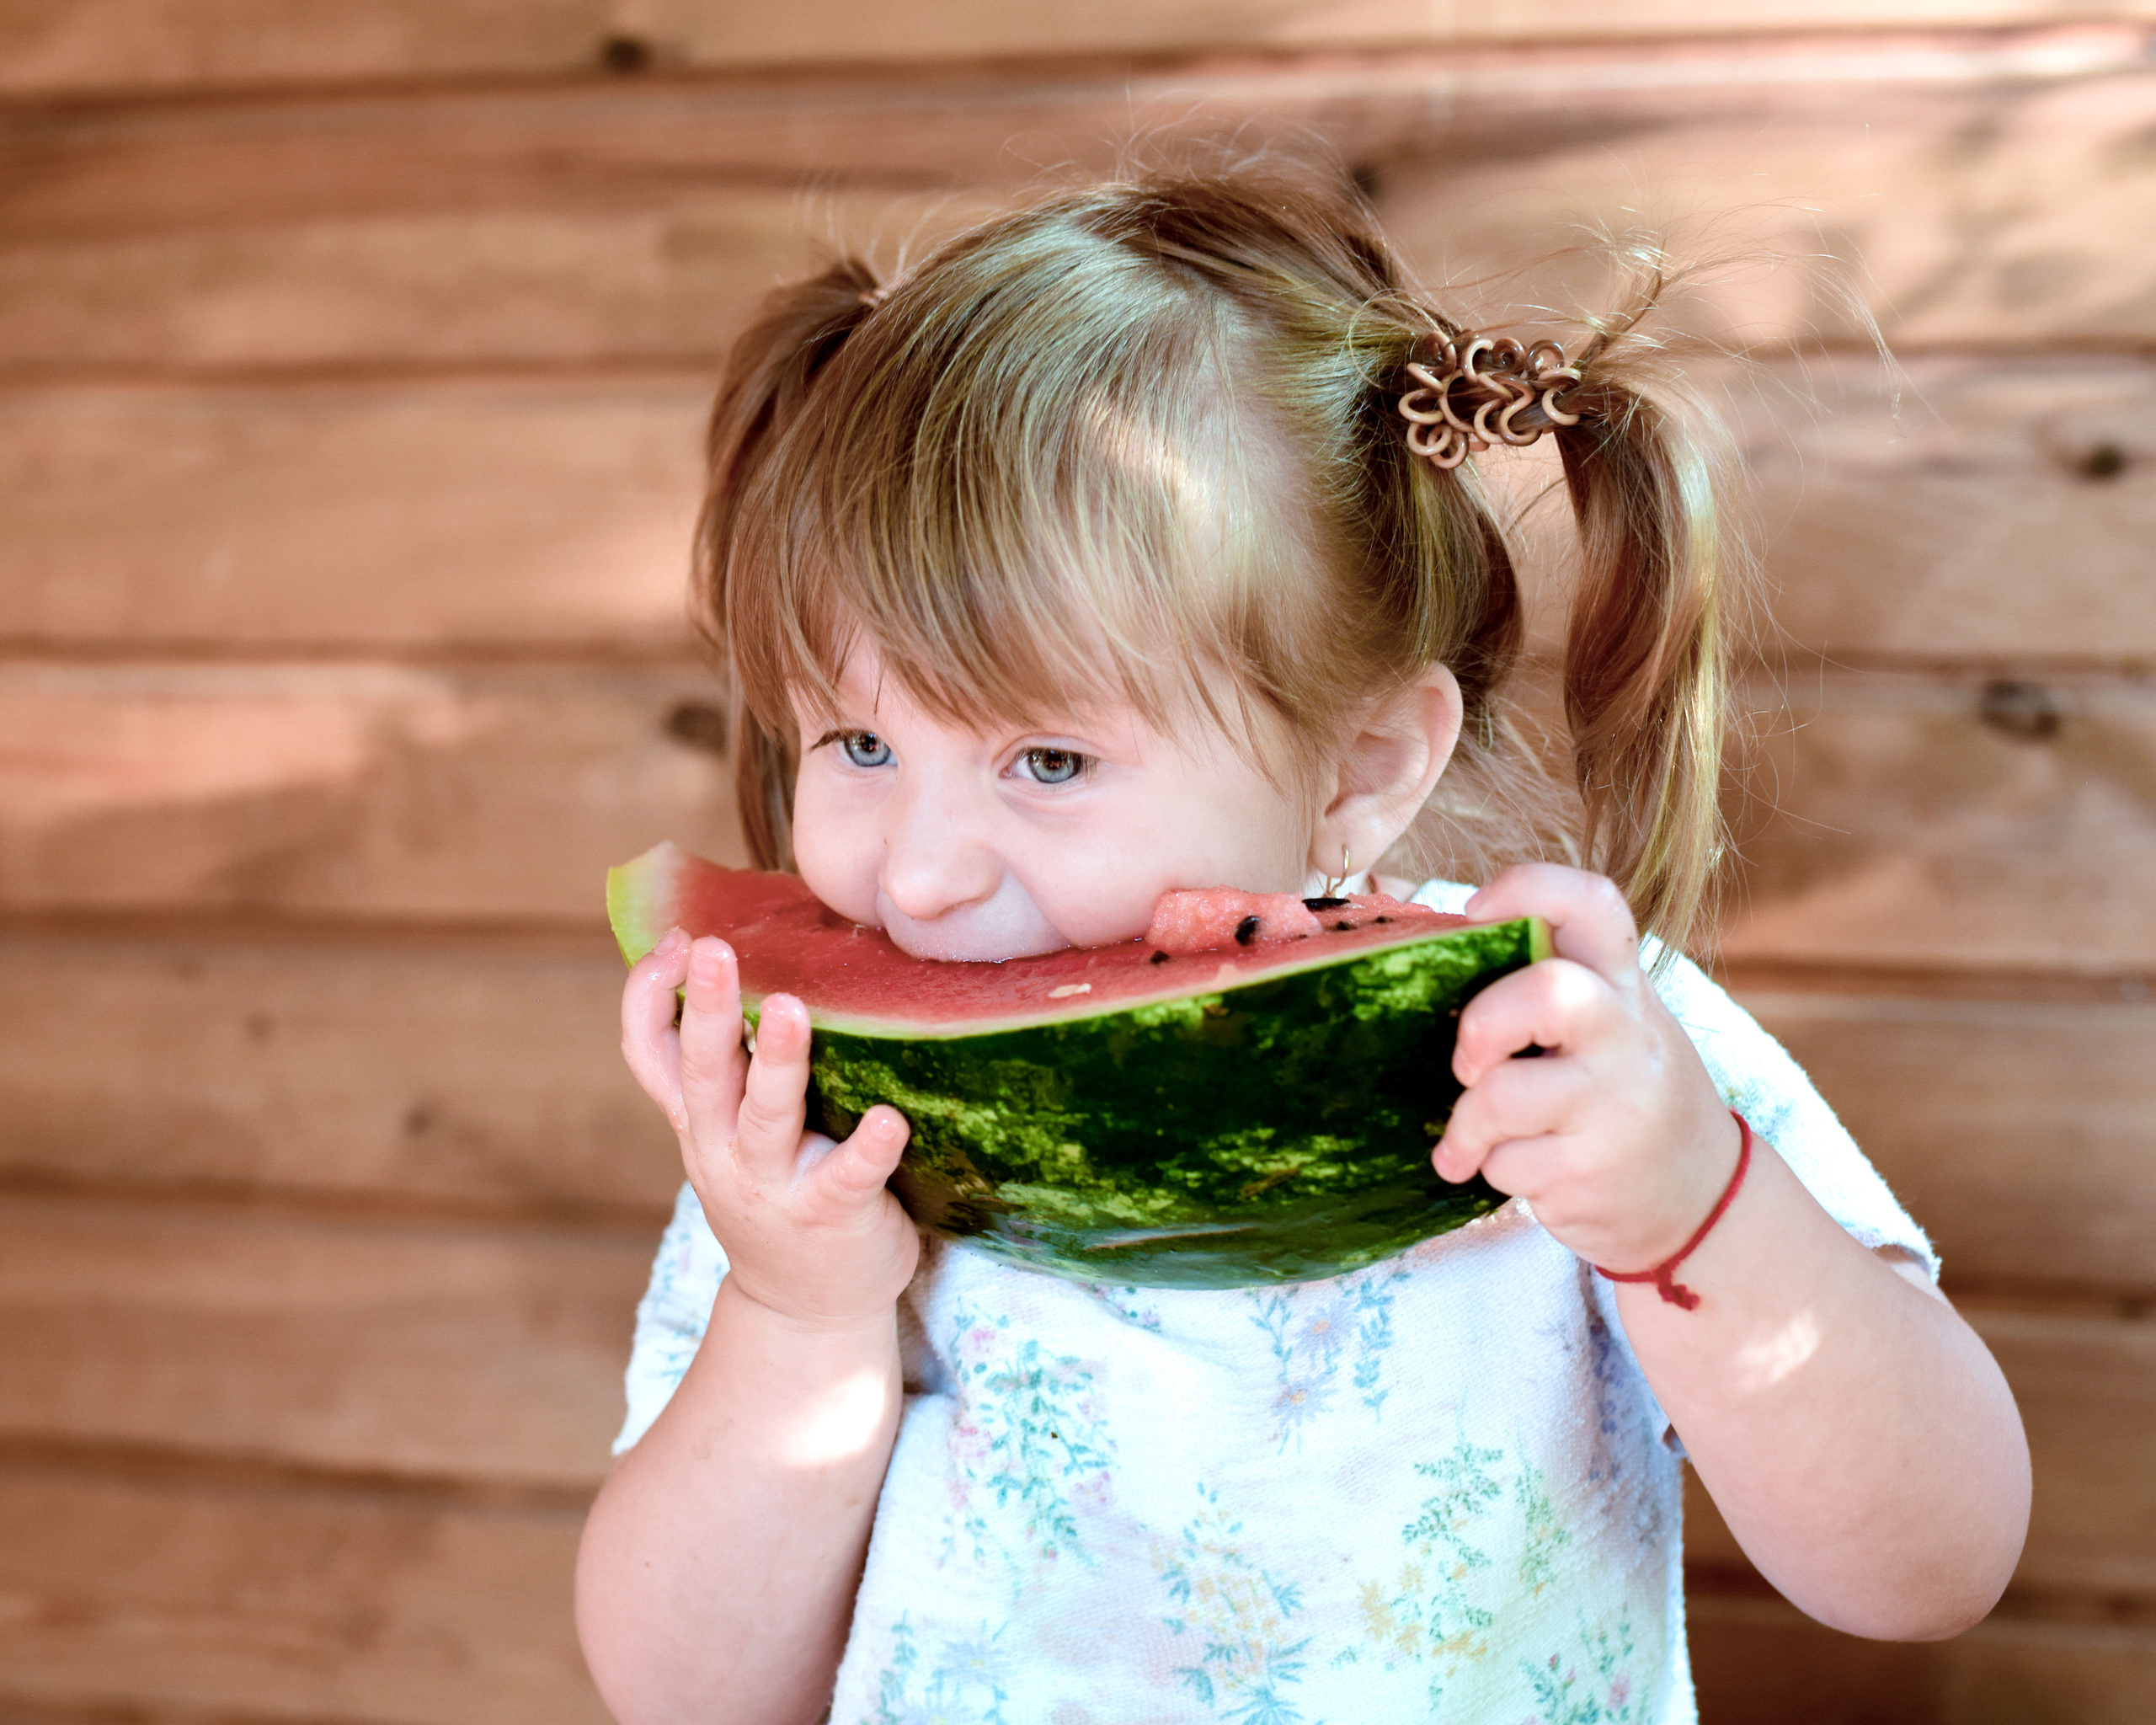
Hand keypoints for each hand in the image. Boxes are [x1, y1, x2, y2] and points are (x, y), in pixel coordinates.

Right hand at [620, 930, 919, 1327]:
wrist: (805, 1309)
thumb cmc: (779, 1190)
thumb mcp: (730, 1132)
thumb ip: (729, 1066)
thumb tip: (742, 964)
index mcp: (699, 1119)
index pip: (649, 1051)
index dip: (650, 995)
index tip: (676, 939)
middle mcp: (722, 1149)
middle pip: (702, 1072)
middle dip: (708, 1008)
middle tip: (714, 948)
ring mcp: (773, 1186)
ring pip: (765, 1118)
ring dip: (778, 1063)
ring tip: (792, 1010)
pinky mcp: (830, 1215)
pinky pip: (846, 1178)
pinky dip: (867, 1148)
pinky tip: (892, 1120)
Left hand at [1436, 864, 1741, 1273]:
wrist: (1700, 1190)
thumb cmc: (1615, 1083)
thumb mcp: (1602, 1020)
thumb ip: (1532, 978)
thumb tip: (1397, 909)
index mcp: (1620, 981)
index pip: (1594, 903)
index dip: (1529, 888)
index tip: (1474, 911)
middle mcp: (1624, 1034)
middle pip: (1551, 993)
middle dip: (1483, 1025)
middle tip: (1467, 1064)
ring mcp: (1614, 1106)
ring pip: (1502, 1098)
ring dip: (1466, 1126)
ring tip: (1468, 1141)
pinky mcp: (1592, 1174)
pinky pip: (1505, 1166)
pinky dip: (1492, 1171)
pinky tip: (1521, 1170)